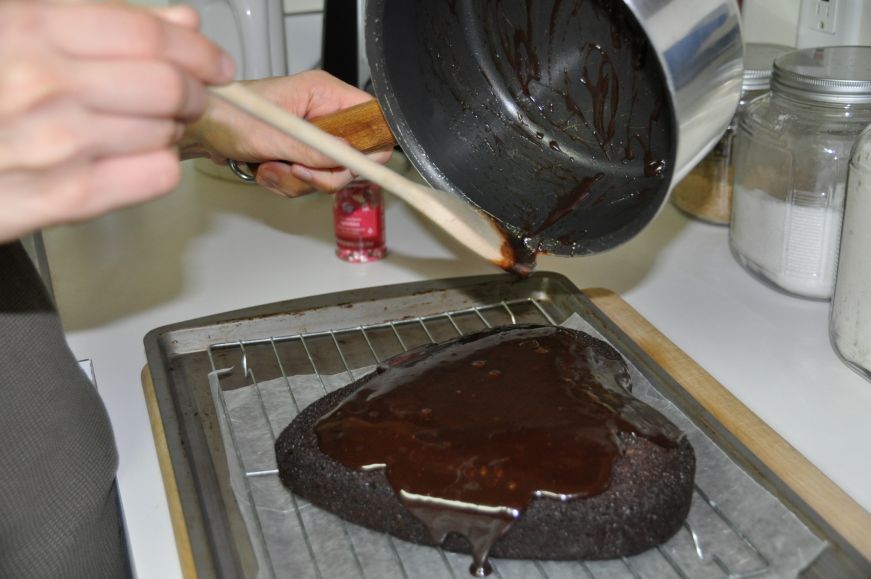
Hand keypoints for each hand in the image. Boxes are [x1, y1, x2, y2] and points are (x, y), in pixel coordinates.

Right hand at [0, 1, 233, 243]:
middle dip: (193, 92)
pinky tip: (134, 158)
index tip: (213, 61)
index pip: (149, 35)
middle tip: (192, 96)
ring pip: (163, 133)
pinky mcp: (55, 201)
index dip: (197, 48)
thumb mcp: (10, 29)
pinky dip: (158, 166)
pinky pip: (151, 178)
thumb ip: (95, 21)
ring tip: (142, 127)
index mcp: (27, 29)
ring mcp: (52, 148)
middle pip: (168, 87)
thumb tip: (178, 20)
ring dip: (168, 130)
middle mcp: (42, 87)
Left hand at [181, 71, 392, 196]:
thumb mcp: (275, 136)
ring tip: (271, 168)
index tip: (351, 165)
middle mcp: (324, 113)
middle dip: (325, 173)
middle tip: (300, 172)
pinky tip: (267, 171)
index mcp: (325, 94)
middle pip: (353, 156)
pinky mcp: (300, 154)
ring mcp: (313, 136)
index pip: (372, 118)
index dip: (370, 146)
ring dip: (300, 181)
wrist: (199, 129)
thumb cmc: (228, 115)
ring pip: (330, 174)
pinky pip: (310, 181)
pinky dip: (288, 184)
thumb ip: (315, 150)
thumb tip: (347, 159)